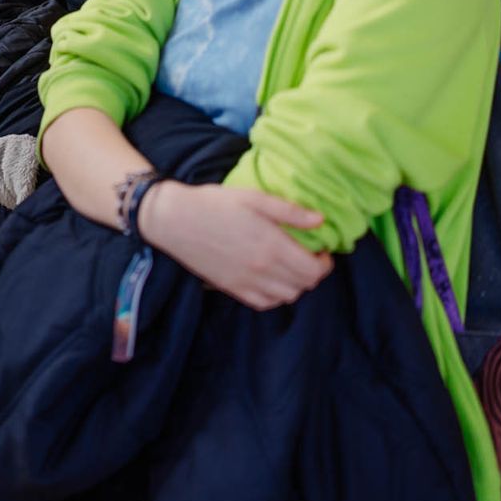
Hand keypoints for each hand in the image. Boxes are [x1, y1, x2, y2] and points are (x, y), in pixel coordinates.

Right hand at [138, 181, 332, 310]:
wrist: (175, 220)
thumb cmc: (214, 203)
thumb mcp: (254, 198)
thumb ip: (289, 211)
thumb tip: (320, 221)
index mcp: (272, 246)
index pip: (314, 270)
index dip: (325, 263)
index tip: (322, 250)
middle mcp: (262, 270)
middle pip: (304, 285)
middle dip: (313, 272)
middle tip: (308, 256)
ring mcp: (246, 282)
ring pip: (287, 297)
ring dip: (296, 284)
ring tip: (290, 266)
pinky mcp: (232, 289)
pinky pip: (264, 303)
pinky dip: (275, 295)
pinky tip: (272, 279)